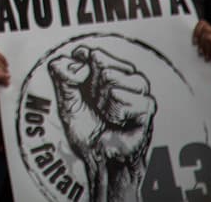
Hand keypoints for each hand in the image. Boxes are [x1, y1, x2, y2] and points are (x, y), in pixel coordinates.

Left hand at [48, 45, 156, 199]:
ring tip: (108, 115)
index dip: (79, 67)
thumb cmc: (86, 130)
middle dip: (90, 88)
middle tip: (97, 107)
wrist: (101, 159)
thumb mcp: (66, 100)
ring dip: (102, 101)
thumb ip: (62, 75)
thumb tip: (78, 62)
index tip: (77, 85)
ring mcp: (138, 89)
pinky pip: (121, 96)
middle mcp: (124, 74)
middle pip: (99, 60)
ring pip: (111, 76)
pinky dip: (114, 113)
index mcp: (105, 68)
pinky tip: (119, 122)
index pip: (89, 51)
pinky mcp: (147, 105)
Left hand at [193, 20, 210, 72]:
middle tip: (200, 52)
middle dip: (201, 42)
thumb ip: (193, 37)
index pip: (202, 23)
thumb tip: (181, 30)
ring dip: (206, 49)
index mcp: (207, 31)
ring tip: (207, 56)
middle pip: (206, 29)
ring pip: (209, 37)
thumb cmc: (201, 59)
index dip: (197, 32)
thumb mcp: (195, 46)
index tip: (194, 43)